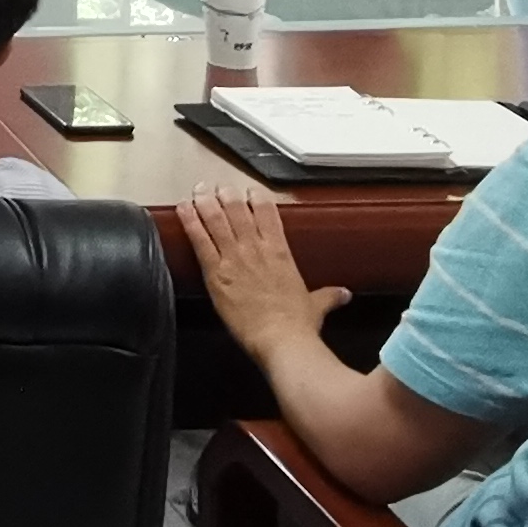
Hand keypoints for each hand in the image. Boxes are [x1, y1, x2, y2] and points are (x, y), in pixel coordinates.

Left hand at [185, 170, 343, 363]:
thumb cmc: (298, 325)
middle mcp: (256, 249)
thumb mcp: (316, 305)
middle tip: (218, 187)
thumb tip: (344, 294)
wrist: (281, 340)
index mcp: (280, 252)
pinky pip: (199, 240)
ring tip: (198, 190)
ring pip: (216, 218)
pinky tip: (182, 208)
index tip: (249, 191)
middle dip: (226, 194)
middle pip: (238, 209)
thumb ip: (328, 296)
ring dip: (206, 201)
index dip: (257, 198)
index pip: (267, 213)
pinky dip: (190, 221)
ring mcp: (234, 258)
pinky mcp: (216, 273)